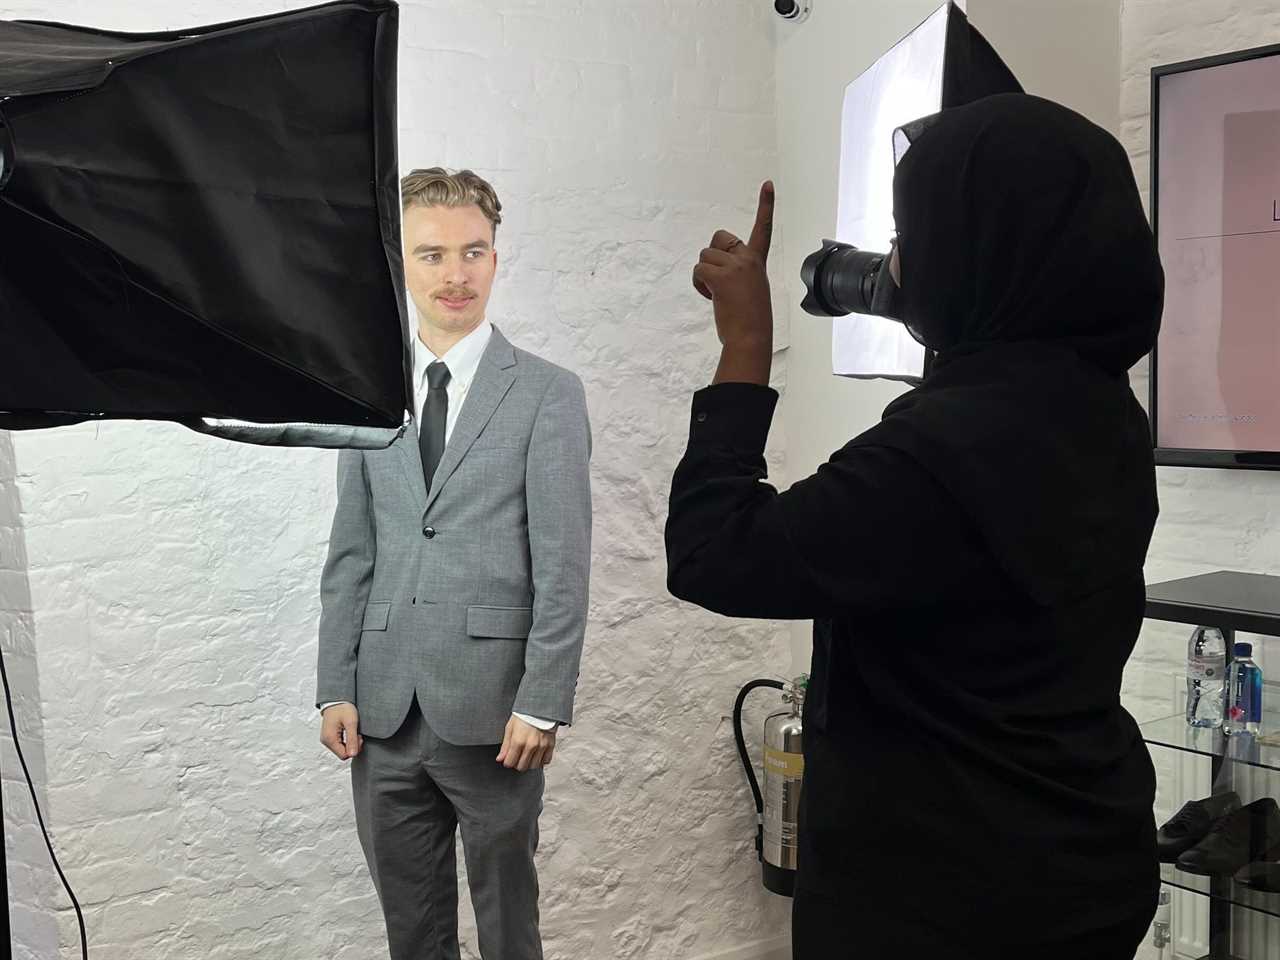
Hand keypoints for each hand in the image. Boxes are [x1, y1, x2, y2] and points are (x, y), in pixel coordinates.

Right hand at [320, 703, 362, 760]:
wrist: (336, 699)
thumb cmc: (343, 708)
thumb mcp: (351, 722)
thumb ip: (352, 739)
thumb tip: (352, 755)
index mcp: (330, 739)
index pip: (344, 755)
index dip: (354, 749)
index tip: (358, 737)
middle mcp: (326, 741)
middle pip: (342, 753)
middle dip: (352, 746)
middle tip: (357, 734)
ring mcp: (327, 739)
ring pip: (341, 750)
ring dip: (350, 743)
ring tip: (353, 731)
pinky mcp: (329, 737)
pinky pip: (339, 745)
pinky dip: (346, 741)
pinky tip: (349, 732)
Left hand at [497, 714, 556, 770]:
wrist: (540, 707)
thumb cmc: (523, 716)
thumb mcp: (510, 728)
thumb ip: (505, 746)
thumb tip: (500, 759)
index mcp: (518, 741)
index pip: (510, 762)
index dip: (507, 762)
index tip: (508, 758)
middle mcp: (530, 745)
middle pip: (521, 767)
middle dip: (517, 764)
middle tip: (517, 757)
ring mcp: (541, 746)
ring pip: (533, 766)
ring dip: (529, 763)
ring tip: (527, 755)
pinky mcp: (550, 745)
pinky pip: (546, 761)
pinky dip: (540, 760)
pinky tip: (536, 754)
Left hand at [692, 180, 774, 352]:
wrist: (751, 338)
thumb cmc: (751, 320)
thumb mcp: (751, 290)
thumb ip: (739, 273)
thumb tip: (719, 273)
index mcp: (758, 262)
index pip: (763, 229)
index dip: (766, 206)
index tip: (768, 185)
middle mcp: (749, 260)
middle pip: (718, 239)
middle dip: (711, 255)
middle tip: (718, 279)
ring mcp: (736, 267)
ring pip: (704, 256)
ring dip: (704, 275)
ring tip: (717, 294)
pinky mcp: (722, 277)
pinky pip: (699, 270)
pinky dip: (699, 284)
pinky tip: (711, 297)